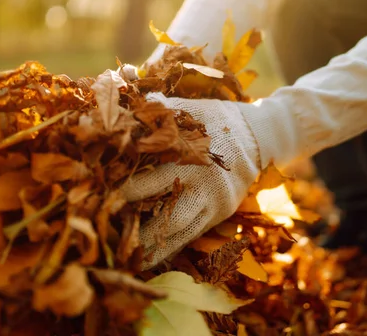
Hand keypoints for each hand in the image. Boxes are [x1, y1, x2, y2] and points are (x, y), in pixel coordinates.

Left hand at [121, 93, 260, 268]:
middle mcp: (204, 183)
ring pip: (180, 230)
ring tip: (122, 255)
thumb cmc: (219, 119)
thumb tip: (131, 108)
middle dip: (136, 222)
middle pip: (167, 209)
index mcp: (194, 155)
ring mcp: (214, 202)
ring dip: (151, 243)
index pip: (157, 175)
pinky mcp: (220, 214)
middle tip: (107, 230)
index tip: (105, 197)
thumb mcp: (194, 108)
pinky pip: (192, 236)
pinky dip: (169, 248)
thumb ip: (164, 109)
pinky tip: (147, 259)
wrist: (260, 137)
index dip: (131, 189)